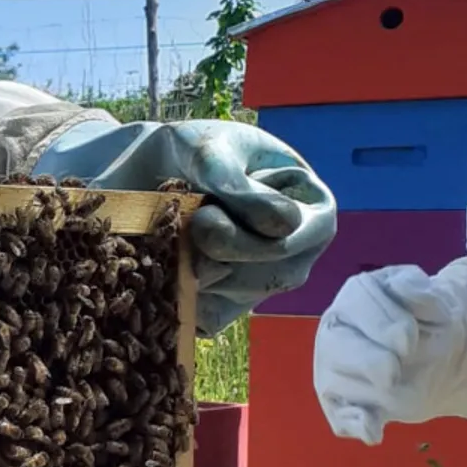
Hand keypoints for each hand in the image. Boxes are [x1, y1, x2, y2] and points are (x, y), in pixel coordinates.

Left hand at [34, 118, 336, 334]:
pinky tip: (161, 265)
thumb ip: (239, 183)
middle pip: (266, 276)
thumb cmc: (194, 150)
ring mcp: (262, 285)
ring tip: (173, 234)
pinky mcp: (226, 305)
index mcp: (315, 210)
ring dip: (192, 267)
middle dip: (216, 251)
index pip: (290, 238)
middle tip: (184, 225)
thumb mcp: (213, 150)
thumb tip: (282, 224)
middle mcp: (297, 255)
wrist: (152, 169)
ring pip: (233, 296)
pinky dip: (178, 295)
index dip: (245, 230)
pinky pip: (207, 317)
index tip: (206, 208)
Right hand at [313, 267, 460, 444]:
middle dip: (372, 362)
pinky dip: (357, 425)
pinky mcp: (339, 403)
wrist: (442, 355)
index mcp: (355, 298)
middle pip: (336, 348)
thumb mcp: (437, 301)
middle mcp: (333, 332)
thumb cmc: (432, 323)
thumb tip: (400, 287)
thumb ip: (420, 291)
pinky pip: (338, 419)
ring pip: (336, 384)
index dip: (386, 325)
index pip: (356, 306)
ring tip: (399, 384)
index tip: (411, 339)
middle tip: (397, 369)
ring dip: (375, 391)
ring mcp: (331, 369)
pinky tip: (375, 430)